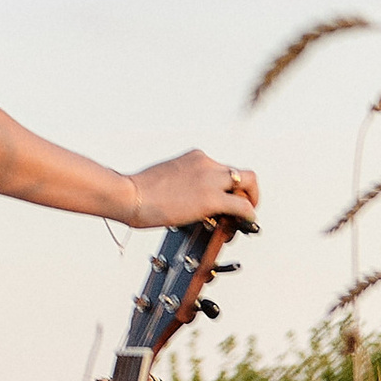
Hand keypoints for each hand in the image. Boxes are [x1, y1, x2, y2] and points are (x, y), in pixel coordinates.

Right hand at [123, 149, 258, 233]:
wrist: (130, 194)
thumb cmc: (138, 191)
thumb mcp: (167, 178)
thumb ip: (183, 183)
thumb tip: (186, 199)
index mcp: (195, 157)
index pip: (223, 168)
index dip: (230, 185)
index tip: (227, 198)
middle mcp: (206, 163)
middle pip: (240, 173)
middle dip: (246, 190)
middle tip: (243, 207)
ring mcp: (210, 179)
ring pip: (249, 182)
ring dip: (251, 200)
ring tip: (246, 217)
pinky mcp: (211, 198)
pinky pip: (243, 206)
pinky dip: (249, 214)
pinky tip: (245, 223)